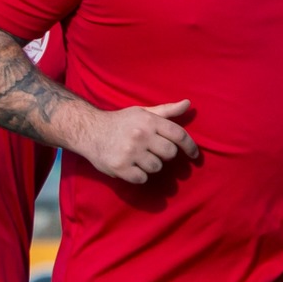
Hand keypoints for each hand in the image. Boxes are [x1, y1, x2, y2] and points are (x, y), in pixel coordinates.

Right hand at [74, 100, 199, 183]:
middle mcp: (140, 135)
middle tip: (154, 152)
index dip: (190, 147)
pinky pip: (142, 178)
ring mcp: (130, 152)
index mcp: (149, 121)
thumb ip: (166, 110)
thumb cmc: (119, 122)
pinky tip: (131, 167)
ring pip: (156, 167)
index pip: (179, 135)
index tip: (194, 156)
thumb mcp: (142, 112)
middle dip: (165, 155)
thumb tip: (188, 104)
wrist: (88, 131)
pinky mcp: (120, 167)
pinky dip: (139, 175)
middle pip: (169, 153)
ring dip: (151, 165)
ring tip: (140, 159)